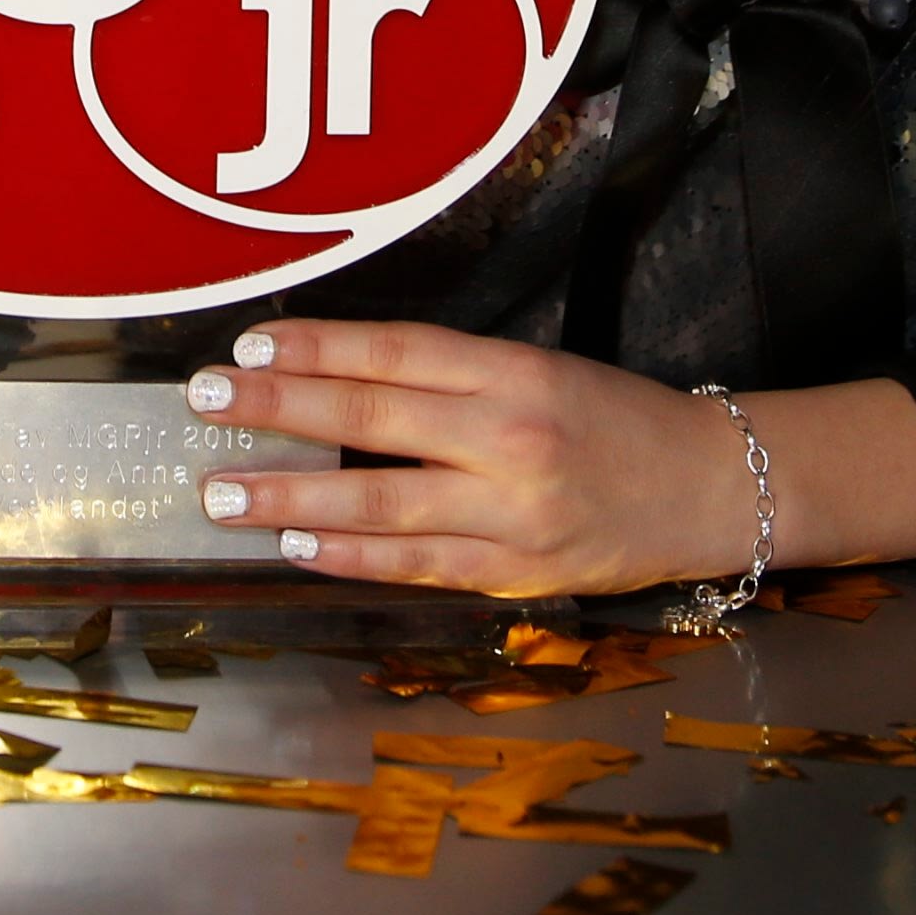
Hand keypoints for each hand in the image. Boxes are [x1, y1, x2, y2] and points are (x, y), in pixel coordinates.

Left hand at [180, 319, 758, 596]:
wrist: (709, 488)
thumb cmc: (615, 419)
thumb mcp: (539, 368)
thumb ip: (448, 374)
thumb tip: (336, 372)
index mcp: (514, 372)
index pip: (395, 352)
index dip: (317, 348)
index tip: (250, 344)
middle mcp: (509, 438)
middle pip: (373, 419)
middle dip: (278, 409)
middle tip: (206, 399)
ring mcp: (510, 513)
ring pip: (381, 503)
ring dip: (291, 494)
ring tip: (221, 491)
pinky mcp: (512, 570)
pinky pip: (413, 564)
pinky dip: (347, 555)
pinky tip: (293, 542)